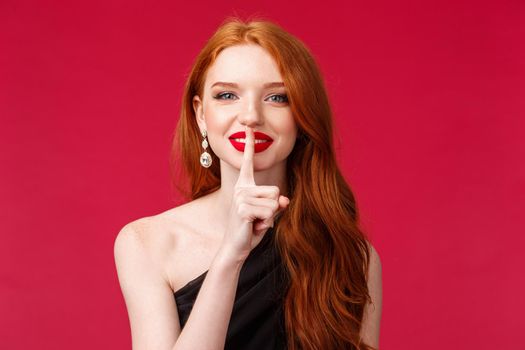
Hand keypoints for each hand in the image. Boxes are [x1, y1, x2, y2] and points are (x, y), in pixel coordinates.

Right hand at [220, 125, 289, 260]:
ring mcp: (241, 197)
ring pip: (274, 202)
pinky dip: (266, 223)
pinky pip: (269, 212)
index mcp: (245, 185)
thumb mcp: (268, 214)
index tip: (248, 128)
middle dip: (273, 208)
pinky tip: (253, 227)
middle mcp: (241, 188)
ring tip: (255, 222)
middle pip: (275, 190)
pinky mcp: (243, 208)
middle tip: (258, 218)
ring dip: (269, 217)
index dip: (249, 145)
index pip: (249, 162)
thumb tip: (284, 200)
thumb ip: (277, 204)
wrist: (236, 247)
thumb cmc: (251, 229)